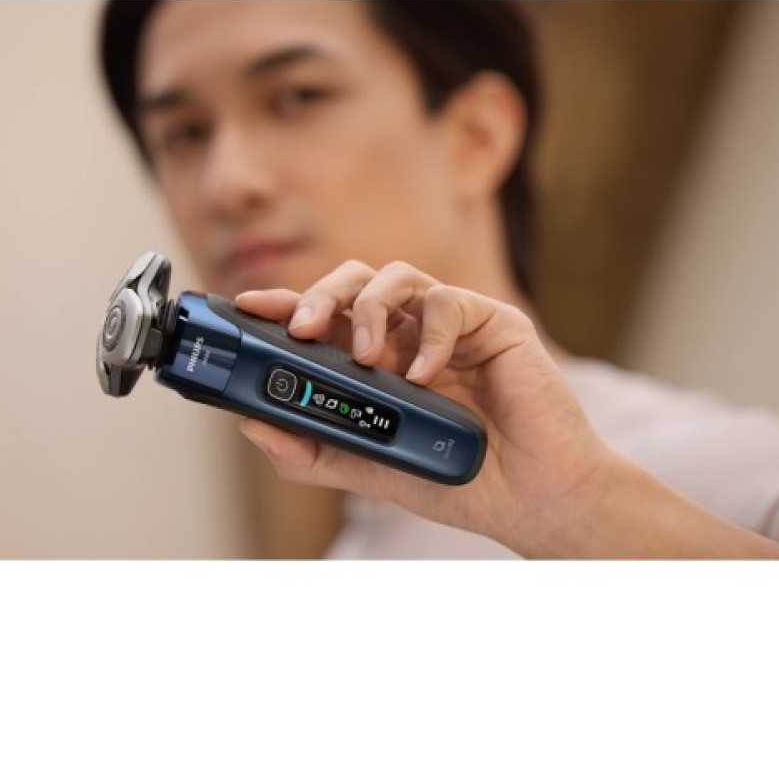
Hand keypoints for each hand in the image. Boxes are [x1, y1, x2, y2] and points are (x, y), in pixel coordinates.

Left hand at [235, 259, 612, 555]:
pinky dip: (430, 335)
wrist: (532, 500)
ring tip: (368, 357)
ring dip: (371, 310)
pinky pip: (449, 303)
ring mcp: (449, 326)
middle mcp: (408, 334)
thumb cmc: (454, 481)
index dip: (285, 304)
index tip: (247, 306)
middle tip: (302, 327)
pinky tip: (426, 374)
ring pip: (398, 277)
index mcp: (377, 361)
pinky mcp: (492, 323)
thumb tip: (251, 425)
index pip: (324, 317)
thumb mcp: (367, 469)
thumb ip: (310, 451)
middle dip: (321, 296)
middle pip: (354, 282)